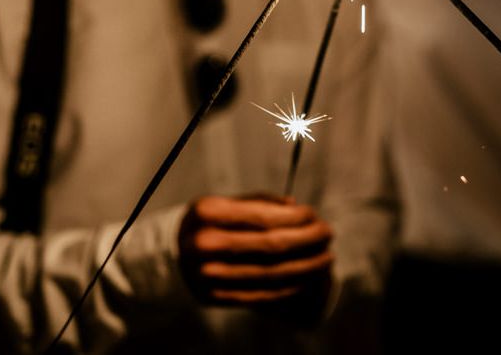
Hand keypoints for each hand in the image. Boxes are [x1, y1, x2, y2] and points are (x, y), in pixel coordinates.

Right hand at [178, 194, 331, 314]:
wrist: (172, 254)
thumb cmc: (207, 221)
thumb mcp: (223, 202)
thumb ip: (258, 202)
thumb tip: (295, 206)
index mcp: (208, 212)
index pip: (263, 216)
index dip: (295, 218)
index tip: (314, 215)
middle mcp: (205, 244)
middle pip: (271, 246)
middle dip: (307, 241)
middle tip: (328, 234)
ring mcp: (208, 275)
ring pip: (271, 274)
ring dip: (306, 267)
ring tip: (325, 257)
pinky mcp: (215, 297)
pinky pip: (262, 295)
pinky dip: (290, 287)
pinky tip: (307, 278)